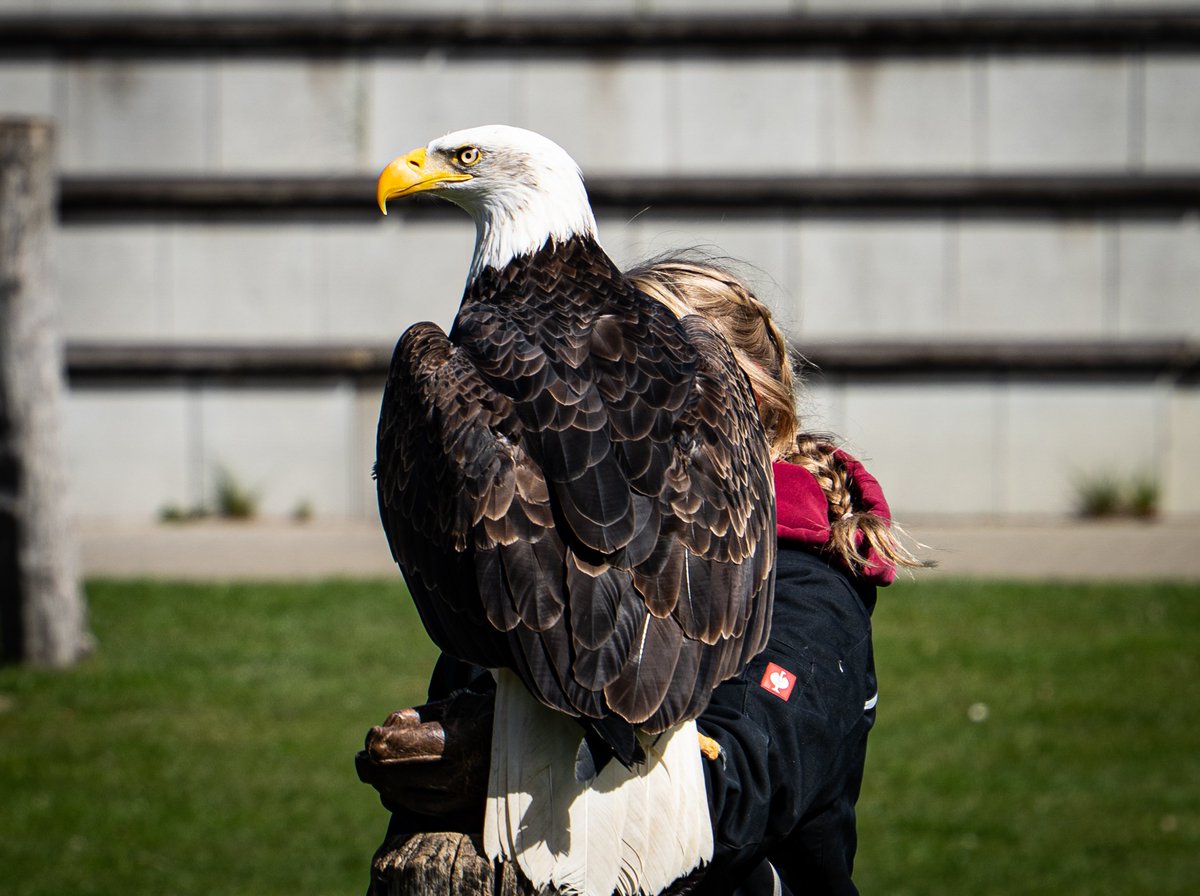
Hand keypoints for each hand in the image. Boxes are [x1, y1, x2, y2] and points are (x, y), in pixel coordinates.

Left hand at [356, 688, 493, 827]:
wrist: (527, 747)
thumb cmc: (483, 717)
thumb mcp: (453, 706)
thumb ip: (414, 718)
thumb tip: (377, 738)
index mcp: (457, 741)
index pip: (401, 747)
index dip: (378, 741)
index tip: (373, 734)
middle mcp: (458, 775)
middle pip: (394, 775)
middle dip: (371, 764)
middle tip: (362, 755)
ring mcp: (458, 800)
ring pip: (401, 797)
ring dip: (382, 782)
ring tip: (373, 767)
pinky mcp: (458, 816)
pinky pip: (413, 810)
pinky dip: (397, 797)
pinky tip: (392, 784)